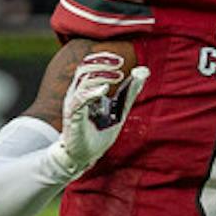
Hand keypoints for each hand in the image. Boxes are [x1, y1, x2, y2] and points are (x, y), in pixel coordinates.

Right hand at [49, 52, 149, 179]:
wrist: (83, 157)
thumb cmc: (97, 134)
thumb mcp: (118, 111)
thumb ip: (128, 93)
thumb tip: (143, 72)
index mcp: (85, 91)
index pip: (89, 66)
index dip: (103, 58)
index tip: (120, 60)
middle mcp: (77, 94)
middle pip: (85, 68)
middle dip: (103, 62)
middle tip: (120, 63)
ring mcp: (73, 104)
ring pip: (82, 79)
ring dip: (101, 74)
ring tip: (118, 76)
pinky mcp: (72, 116)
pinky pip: (80, 99)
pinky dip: (93, 92)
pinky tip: (105, 90)